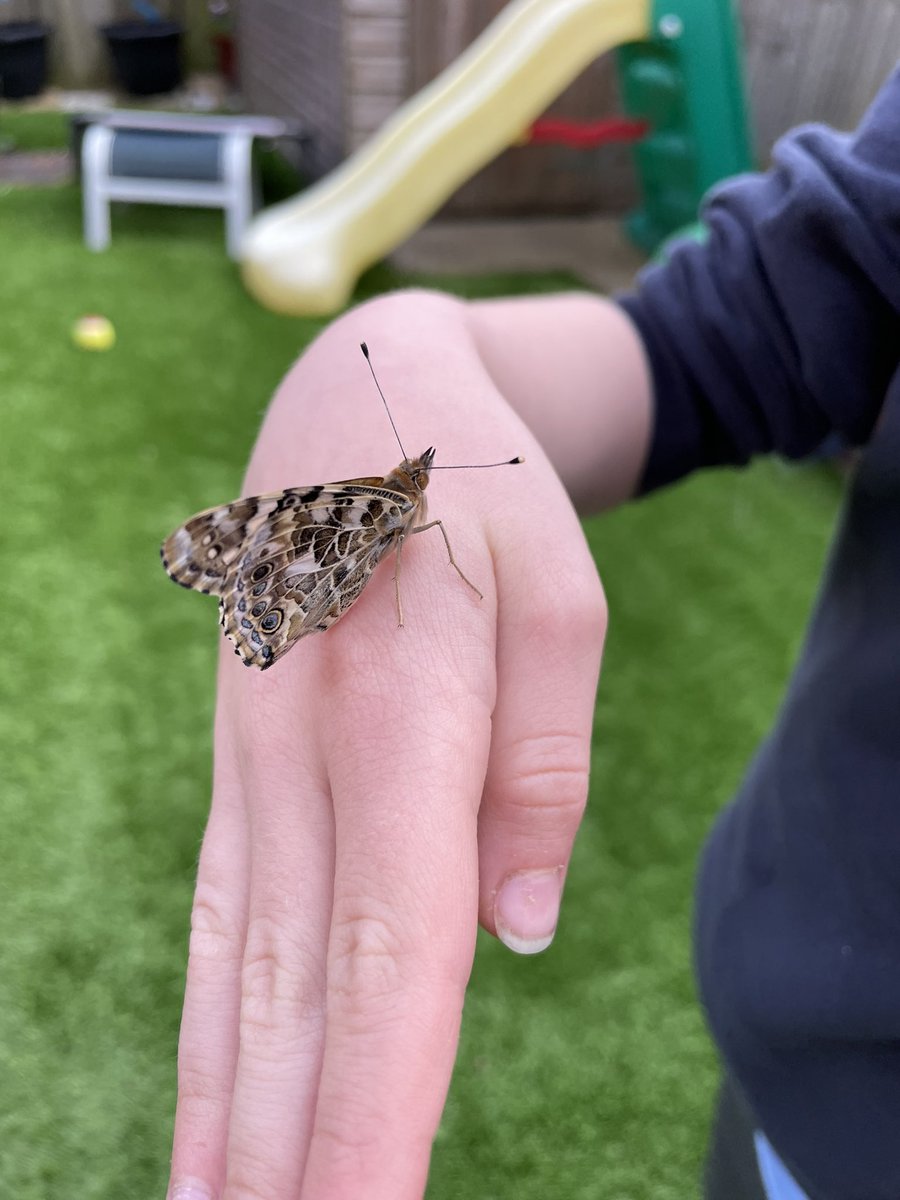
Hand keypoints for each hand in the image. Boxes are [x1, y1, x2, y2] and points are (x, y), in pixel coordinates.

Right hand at [166, 291, 607, 1199]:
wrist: (359, 405)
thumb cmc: (477, 493)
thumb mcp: (558, 600)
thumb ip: (542, 768)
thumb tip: (516, 929)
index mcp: (398, 710)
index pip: (389, 945)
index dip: (377, 1097)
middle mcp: (300, 750)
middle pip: (293, 983)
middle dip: (290, 1148)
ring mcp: (253, 758)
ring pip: (232, 961)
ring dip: (222, 1108)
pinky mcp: (241, 763)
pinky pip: (220, 912)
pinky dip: (205, 1022)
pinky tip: (202, 1100)